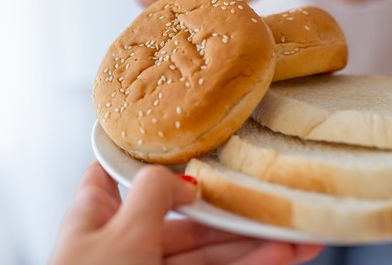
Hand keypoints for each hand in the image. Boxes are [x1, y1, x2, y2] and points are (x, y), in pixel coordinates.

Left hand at [50, 161, 322, 264]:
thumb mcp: (121, 233)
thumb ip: (153, 195)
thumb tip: (184, 178)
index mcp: (97, 213)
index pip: (120, 170)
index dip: (152, 154)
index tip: (193, 139)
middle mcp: (123, 238)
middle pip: (184, 215)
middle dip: (232, 211)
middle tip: (276, 201)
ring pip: (206, 251)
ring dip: (251, 243)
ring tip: (295, 236)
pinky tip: (277, 257)